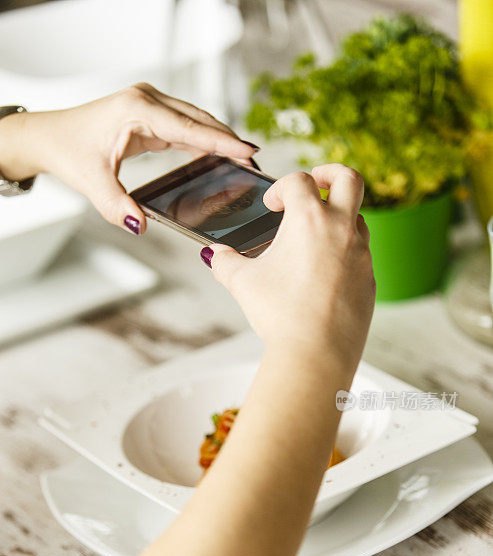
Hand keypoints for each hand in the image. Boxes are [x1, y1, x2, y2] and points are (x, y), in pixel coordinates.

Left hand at [0, 84, 257, 232]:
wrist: (50, 136)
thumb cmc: (69, 151)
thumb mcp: (91, 182)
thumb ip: (116, 205)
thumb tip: (139, 225)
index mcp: (136, 109)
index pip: (188, 127)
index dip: (220, 140)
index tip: (247, 151)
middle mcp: (147, 100)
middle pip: (198, 119)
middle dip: (228, 139)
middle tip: (254, 161)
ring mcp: (150, 105)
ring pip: (194, 120)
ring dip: (218, 139)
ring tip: (244, 160)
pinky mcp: (150, 115)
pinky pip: (184, 127)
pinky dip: (202, 140)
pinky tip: (218, 156)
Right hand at [203, 164, 374, 370]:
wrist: (315, 353)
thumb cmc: (279, 315)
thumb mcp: (242, 283)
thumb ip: (225, 263)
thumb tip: (215, 255)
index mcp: (309, 219)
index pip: (299, 180)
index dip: (281, 188)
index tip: (272, 207)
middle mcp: (341, 229)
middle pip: (349, 178)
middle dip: (329, 174)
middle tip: (315, 184)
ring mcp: (361, 254)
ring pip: (357, 218)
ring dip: (338, 217)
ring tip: (314, 238)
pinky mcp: (369, 280)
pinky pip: (360, 254)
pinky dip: (344, 252)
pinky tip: (323, 274)